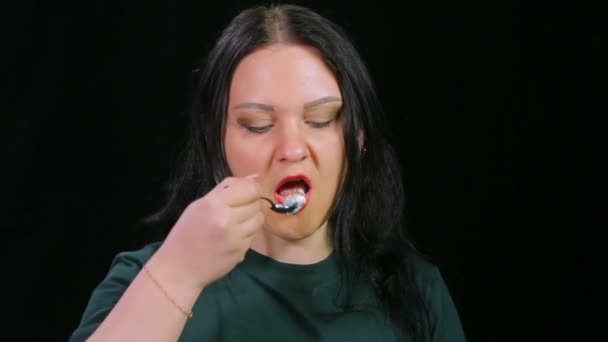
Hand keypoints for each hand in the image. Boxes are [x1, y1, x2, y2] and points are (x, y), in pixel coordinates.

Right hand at [154, 174, 263, 291]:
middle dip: (250, 204)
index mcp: (214, 205)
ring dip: (251, 219)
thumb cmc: (186, 233)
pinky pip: (252, 237)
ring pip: (259, 220)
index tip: (247, 193)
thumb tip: (255, 177)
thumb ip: (227, 188)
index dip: (253, 189)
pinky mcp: (241, 253)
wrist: (179, 269)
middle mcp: (227, 221)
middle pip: (256, 204)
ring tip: (234, 224)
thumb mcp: (200, 204)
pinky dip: (245, 235)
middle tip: (235, 210)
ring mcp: (236, 239)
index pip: (250, 189)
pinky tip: (230, 239)